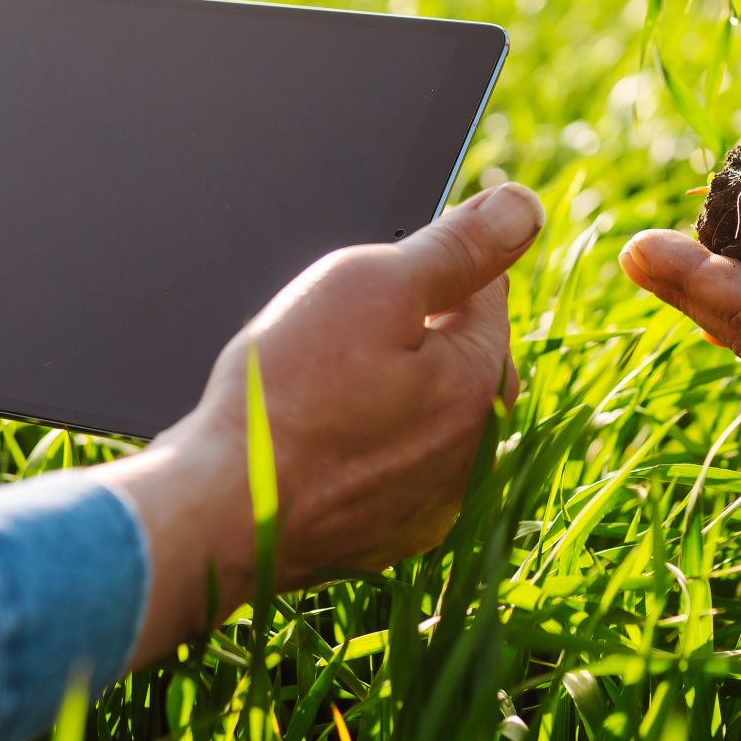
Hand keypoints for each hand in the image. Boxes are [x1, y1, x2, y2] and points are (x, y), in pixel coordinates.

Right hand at [104, 183, 542, 666]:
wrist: (220, 512)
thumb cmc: (287, 395)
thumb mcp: (369, 287)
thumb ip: (455, 247)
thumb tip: (521, 208)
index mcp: (481, 381)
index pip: (482, 288)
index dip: (423, 267)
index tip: (369, 277)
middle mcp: (474, 450)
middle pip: (456, 354)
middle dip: (410, 331)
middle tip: (332, 336)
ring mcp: (433, 500)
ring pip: (423, 412)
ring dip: (388, 389)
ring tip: (317, 388)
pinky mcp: (391, 532)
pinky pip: (391, 466)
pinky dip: (364, 446)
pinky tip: (314, 439)